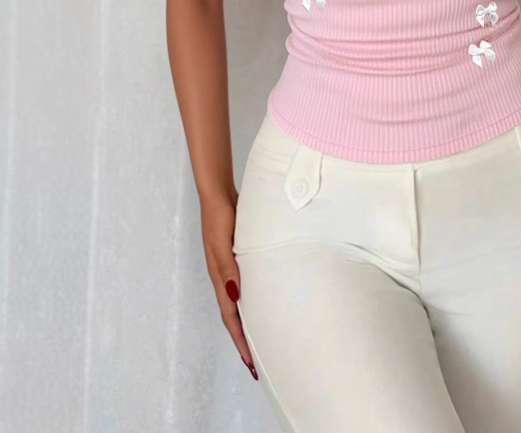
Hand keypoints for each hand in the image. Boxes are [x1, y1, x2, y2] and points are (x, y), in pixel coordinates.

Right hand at [199, 192, 257, 379]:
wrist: (218, 195)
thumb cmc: (220, 216)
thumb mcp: (222, 243)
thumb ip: (228, 268)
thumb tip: (233, 296)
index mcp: (220, 278)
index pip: (231, 317)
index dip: (240, 341)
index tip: (250, 363)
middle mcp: (224, 278)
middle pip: (234, 317)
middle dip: (244, 341)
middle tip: (258, 364)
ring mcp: (230, 269)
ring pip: (239, 303)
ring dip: (248, 323)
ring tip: (263, 340)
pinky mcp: (237, 259)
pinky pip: (245, 287)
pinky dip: (252, 301)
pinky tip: (263, 302)